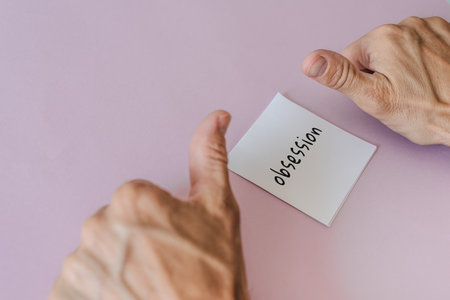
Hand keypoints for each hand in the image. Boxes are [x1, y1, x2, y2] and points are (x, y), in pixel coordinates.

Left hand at [49, 111, 248, 299]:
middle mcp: (99, 225)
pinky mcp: (66, 295)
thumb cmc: (213, 276)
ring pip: (97, 254)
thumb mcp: (219, 209)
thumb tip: (217, 118)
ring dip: (115, 268)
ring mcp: (80, 263)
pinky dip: (96, 292)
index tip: (172, 243)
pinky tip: (126, 297)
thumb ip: (210, 157)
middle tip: (162, 267)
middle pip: (114, 226)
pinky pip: (78, 284)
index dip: (159, 223)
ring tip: (146, 287)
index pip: (136, 201)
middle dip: (135, 243)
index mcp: (133, 198)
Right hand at [302, 16, 449, 145]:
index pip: (350, 58)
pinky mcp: (446, 34)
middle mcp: (408, 26)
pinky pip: (419, 46)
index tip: (381, 91)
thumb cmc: (426, 112)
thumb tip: (311, 62)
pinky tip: (429, 76)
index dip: (361, 81)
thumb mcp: (372, 99)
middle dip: (381, 73)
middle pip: (374, 52)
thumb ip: (339, 76)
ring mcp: (430, 28)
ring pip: (397, 49)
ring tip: (416, 86)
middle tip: (399, 93)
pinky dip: (421, 60)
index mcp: (384, 39)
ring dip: (402, 66)